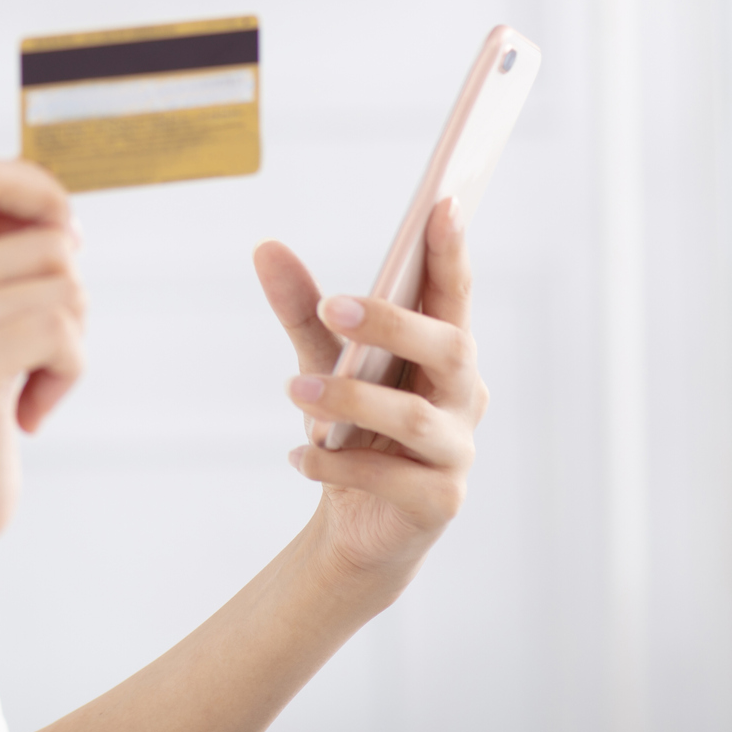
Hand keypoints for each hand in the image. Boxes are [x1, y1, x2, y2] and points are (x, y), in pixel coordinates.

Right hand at [0, 158, 85, 574]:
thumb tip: (67, 218)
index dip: (40, 189)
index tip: (63, 236)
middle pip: (51, 238)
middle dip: (68, 295)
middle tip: (33, 352)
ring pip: (68, 287)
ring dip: (70, 344)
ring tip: (25, 385)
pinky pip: (65, 334)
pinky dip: (66, 377)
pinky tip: (28, 413)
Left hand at [254, 199, 485, 583]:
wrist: (358, 525)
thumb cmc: (354, 427)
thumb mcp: (324, 360)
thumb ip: (303, 308)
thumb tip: (266, 247)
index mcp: (445, 353)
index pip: (455, 296)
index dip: (453, 252)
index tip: (443, 205)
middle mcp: (465, 397)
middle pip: (450, 347)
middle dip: (391, 323)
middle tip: (332, 305)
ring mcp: (458, 452)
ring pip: (416, 417)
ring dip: (353, 399)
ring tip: (296, 390)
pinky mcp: (441, 502)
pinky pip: (391, 478)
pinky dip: (337, 464)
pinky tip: (298, 456)